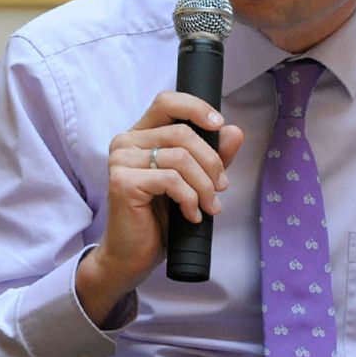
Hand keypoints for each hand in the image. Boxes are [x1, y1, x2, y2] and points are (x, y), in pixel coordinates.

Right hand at [75, 91, 243, 323]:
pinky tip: (191, 215)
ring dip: (205, 186)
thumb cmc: (159, 218)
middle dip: (212, 162)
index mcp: (141, 136)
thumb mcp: (194, 183)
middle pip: (182, 133)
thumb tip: (234, 131)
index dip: (196, 108)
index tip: (219, 126)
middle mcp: (126, 142)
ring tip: (210, 207)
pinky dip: (190, 199)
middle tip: (221, 189)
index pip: (167, 102)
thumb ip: (212, 157)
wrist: (134, 254)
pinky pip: (171, 180)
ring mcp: (120, 161)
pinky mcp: (122, 182)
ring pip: (180, 157)